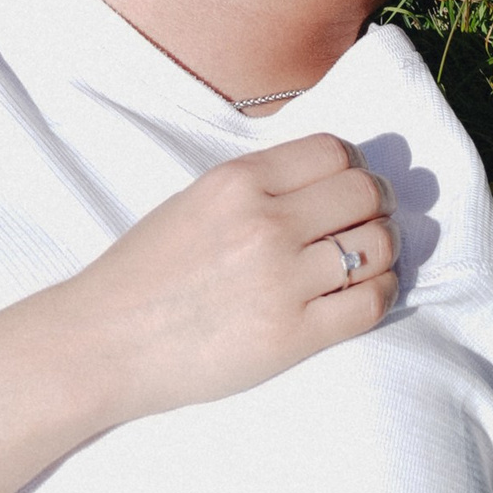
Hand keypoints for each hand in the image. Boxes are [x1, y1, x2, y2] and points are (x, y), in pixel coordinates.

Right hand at [58, 138, 397, 425]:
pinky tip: (368, 293)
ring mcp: (283, 280)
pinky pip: (371, 303)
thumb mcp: (195, 200)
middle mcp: (266, 222)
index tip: (351, 187)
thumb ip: (258, 187)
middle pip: (365, 193)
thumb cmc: (146, 271)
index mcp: (239, 181)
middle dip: (377, 205)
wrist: (107, 341)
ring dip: (385, 250)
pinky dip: (383, 293)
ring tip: (370, 260)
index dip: (354, 168)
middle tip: (370, 221)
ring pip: (378, 245)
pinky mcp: (294, 337)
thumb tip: (328, 182)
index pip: (335, 152)